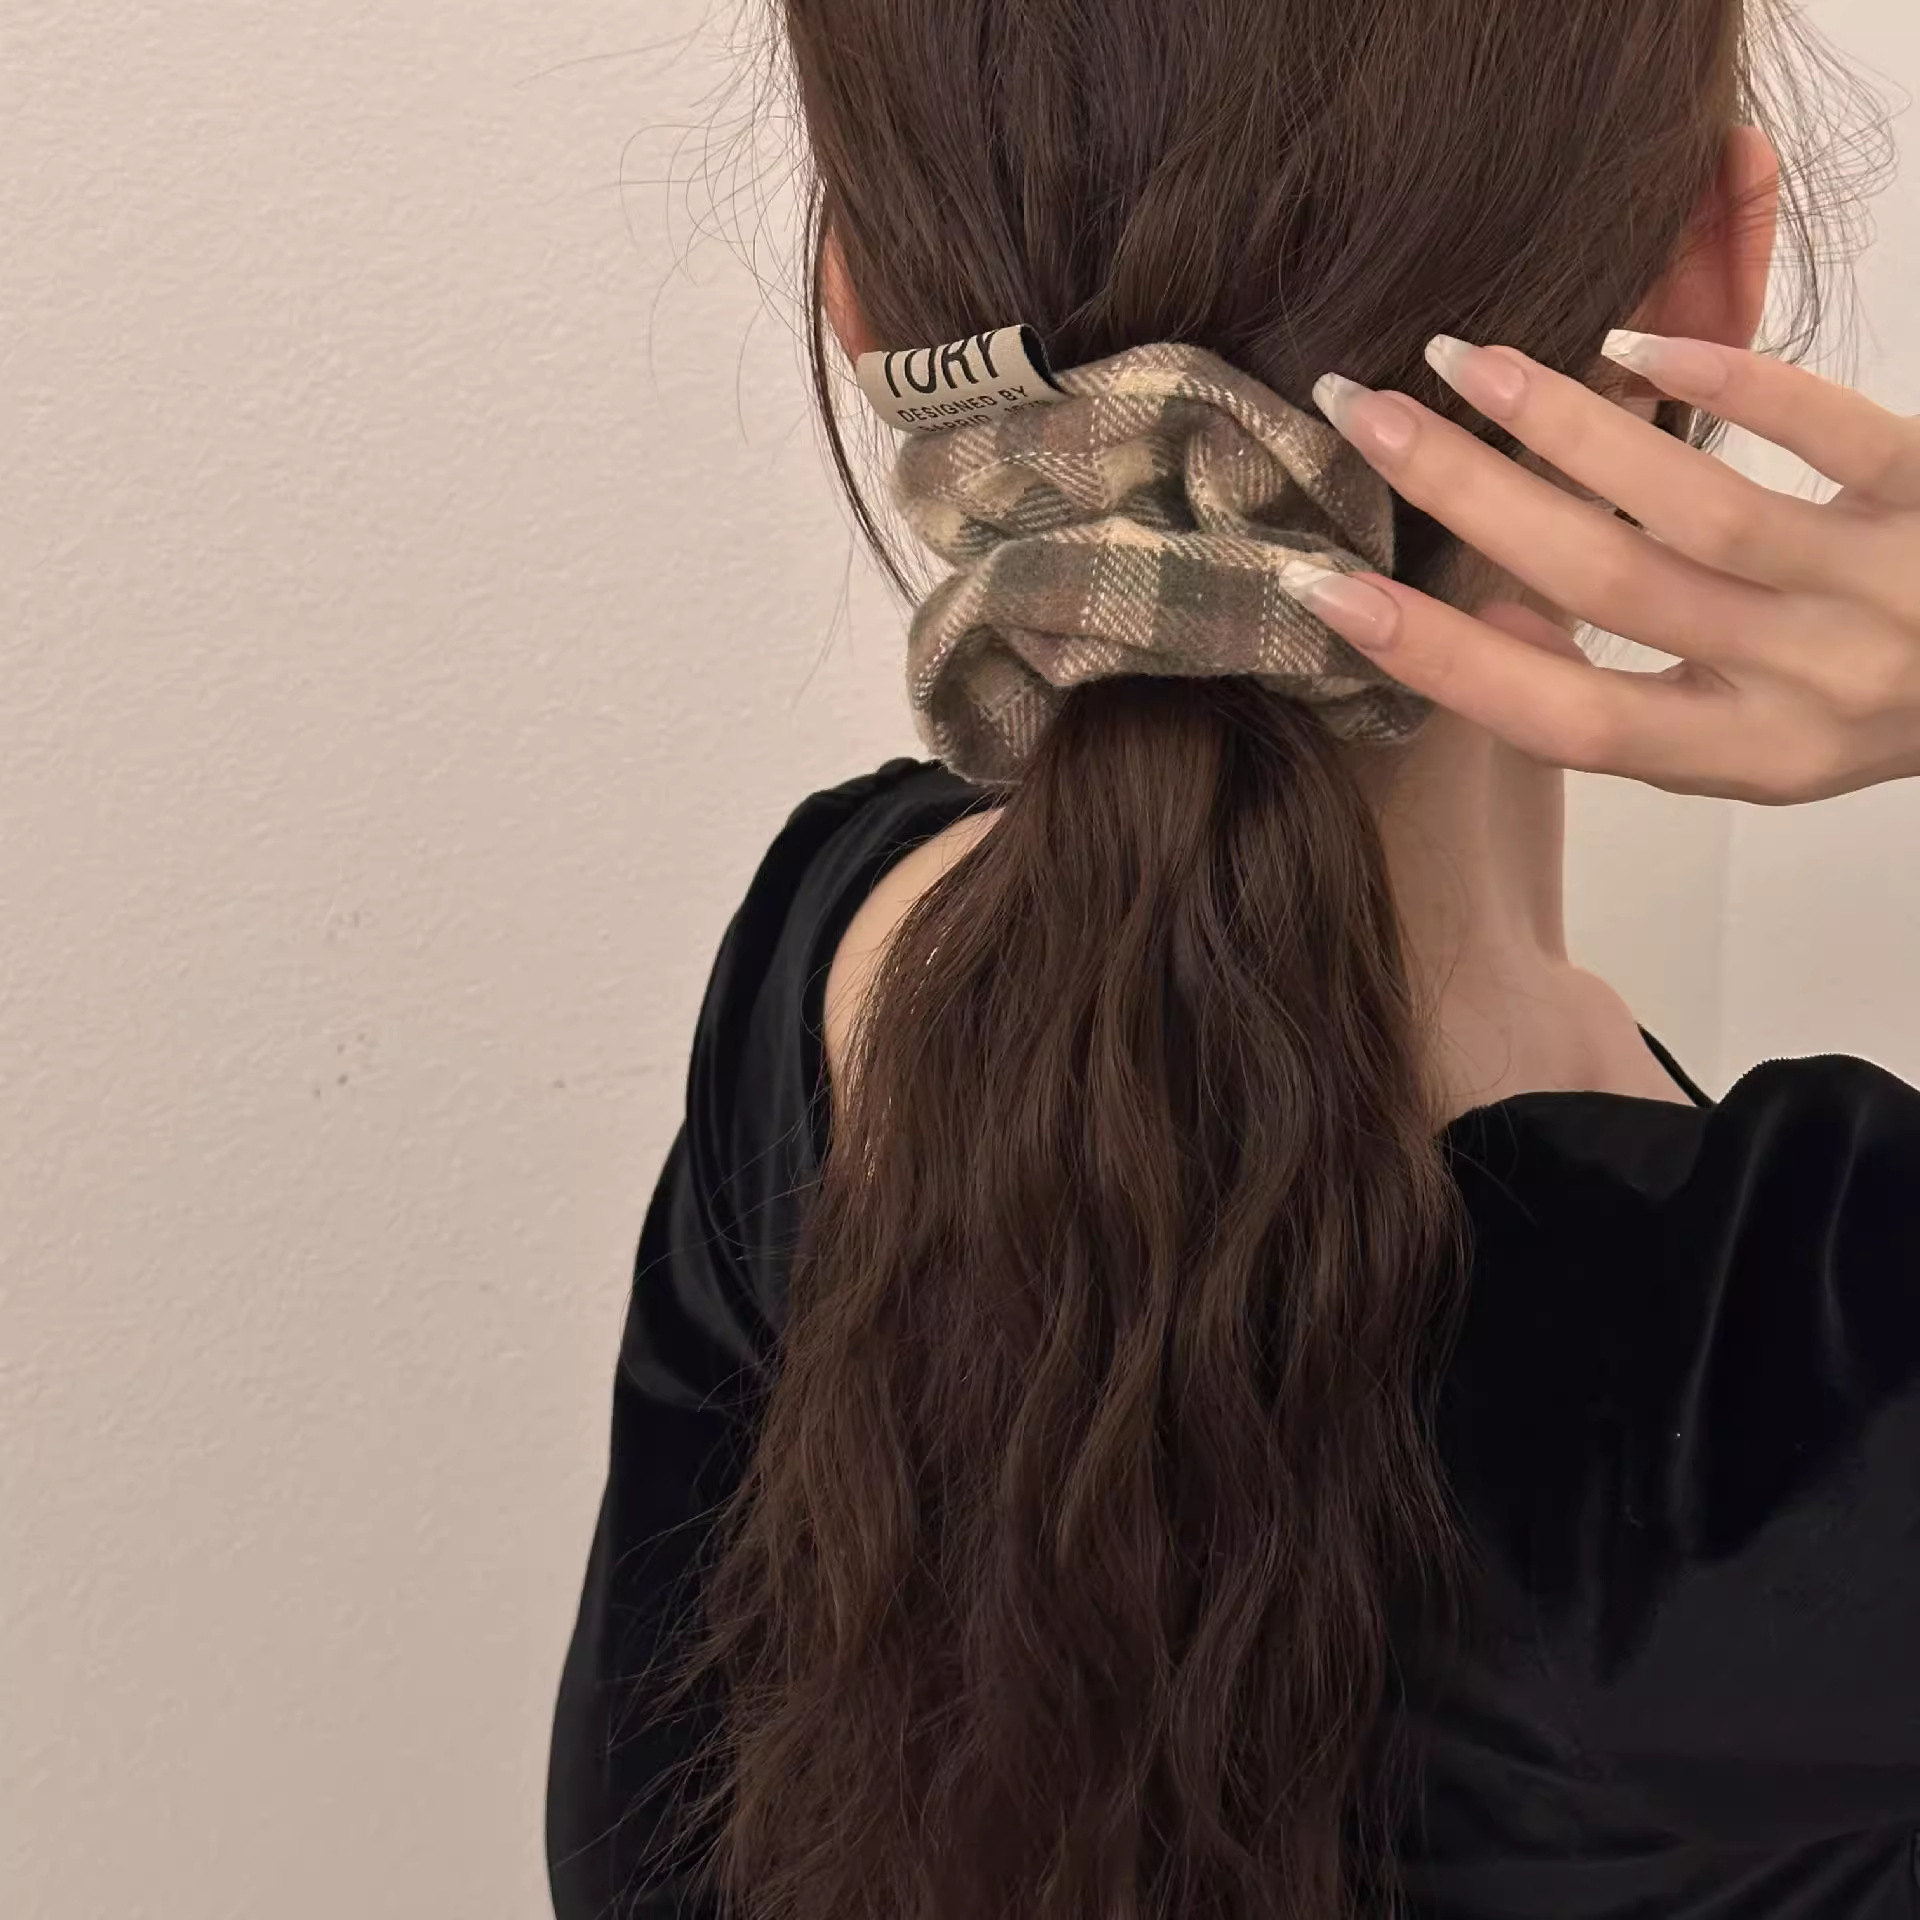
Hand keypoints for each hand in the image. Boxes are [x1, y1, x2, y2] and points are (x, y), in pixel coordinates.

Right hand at [1299, 332, 1919, 802]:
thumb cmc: (1891, 702)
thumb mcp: (1761, 736)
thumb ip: (1644, 695)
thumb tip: (1497, 606)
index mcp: (1749, 758)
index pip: (1560, 716)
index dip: (1438, 657)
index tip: (1329, 590)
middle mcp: (1808, 688)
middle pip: (1601, 590)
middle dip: (1462, 498)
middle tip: (1360, 417)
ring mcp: (1883, 591)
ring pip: (1690, 507)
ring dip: (1559, 426)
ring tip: (1462, 361)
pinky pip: (1825, 431)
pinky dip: (1722, 383)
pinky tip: (1628, 340)